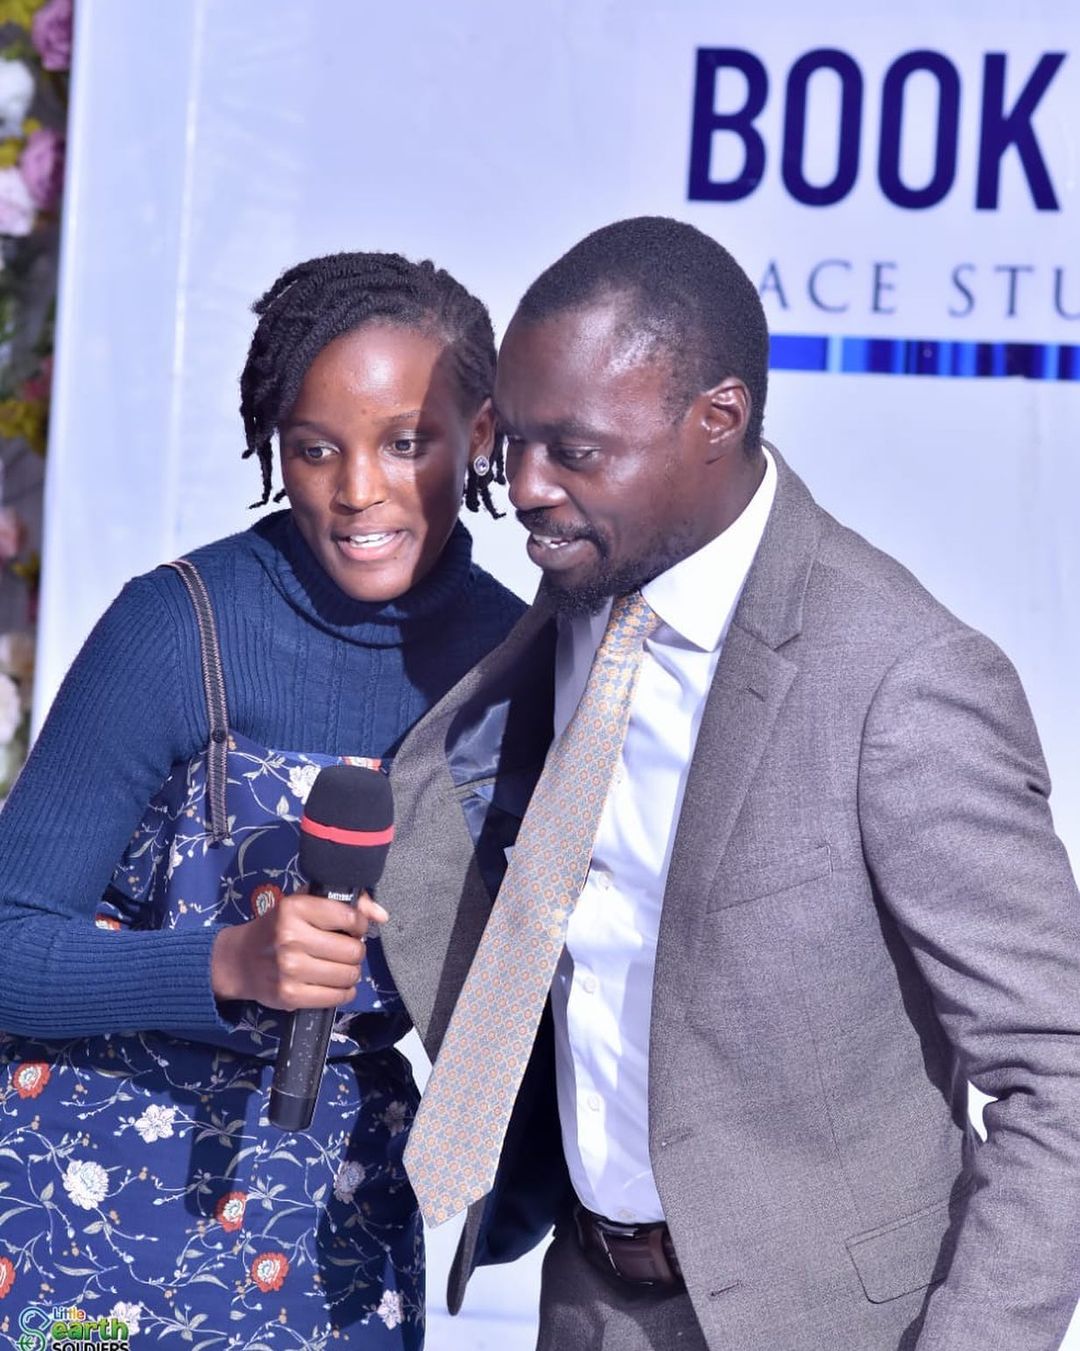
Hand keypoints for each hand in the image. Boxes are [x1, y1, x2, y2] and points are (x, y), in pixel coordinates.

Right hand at [210, 891, 388, 1010]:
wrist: (239, 960)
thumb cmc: (277, 928)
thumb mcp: (304, 903)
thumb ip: (345, 902)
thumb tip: (382, 915)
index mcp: (294, 908)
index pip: (350, 917)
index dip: (358, 925)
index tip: (351, 928)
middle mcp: (291, 937)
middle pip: (353, 950)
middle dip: (355, 951)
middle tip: (344, 951)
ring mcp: (290, 969)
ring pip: (348, 975)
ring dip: (350, 973)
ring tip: (339, 967)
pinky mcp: (290, 995)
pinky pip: (336, 997)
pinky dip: (343, 992)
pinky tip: (334, 984)